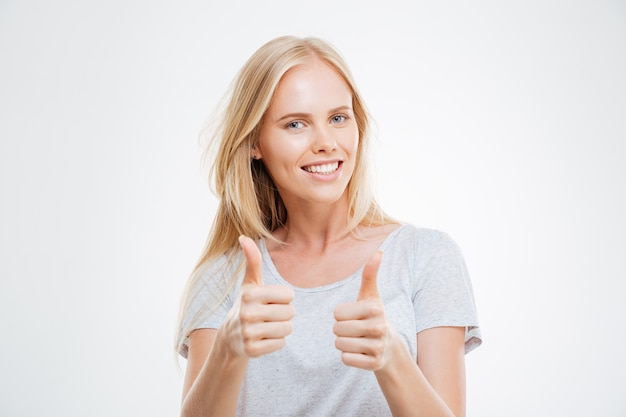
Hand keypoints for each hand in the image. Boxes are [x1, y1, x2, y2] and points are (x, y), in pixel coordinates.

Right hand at [220, 235, 294, 357]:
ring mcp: (248, 333)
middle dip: (284, 314)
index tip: (271, 301)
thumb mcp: (249, 283)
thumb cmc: (247, 305)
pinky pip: (281, 344)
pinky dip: (277, 342)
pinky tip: (264, 338)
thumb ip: (252, 260)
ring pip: (287, 328)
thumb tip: (243, 237)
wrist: (230, 337)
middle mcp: (247, 313)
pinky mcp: (252, 351)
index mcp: (249, 294)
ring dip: (282, 328)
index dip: (284, 298)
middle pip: (290, 312)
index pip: (289, 295)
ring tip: (268, 326)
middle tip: (269, 315)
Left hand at [333, 251, 392, 370]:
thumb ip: (370, 274)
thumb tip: (378, 252)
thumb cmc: (373, 316)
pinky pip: (346, 359)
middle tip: (354, 330)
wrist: (389, 347)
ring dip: (343, 343)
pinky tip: (359, 353)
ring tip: (356, 340)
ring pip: (340, 345)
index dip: (340, 315)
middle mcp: (379, 327)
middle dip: (340, 330)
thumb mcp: (371, 296)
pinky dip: (348, 356)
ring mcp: (378, 347)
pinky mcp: (374, 364)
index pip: (337, 313)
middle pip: (337, 329)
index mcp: (375, 309)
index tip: (353, 316)